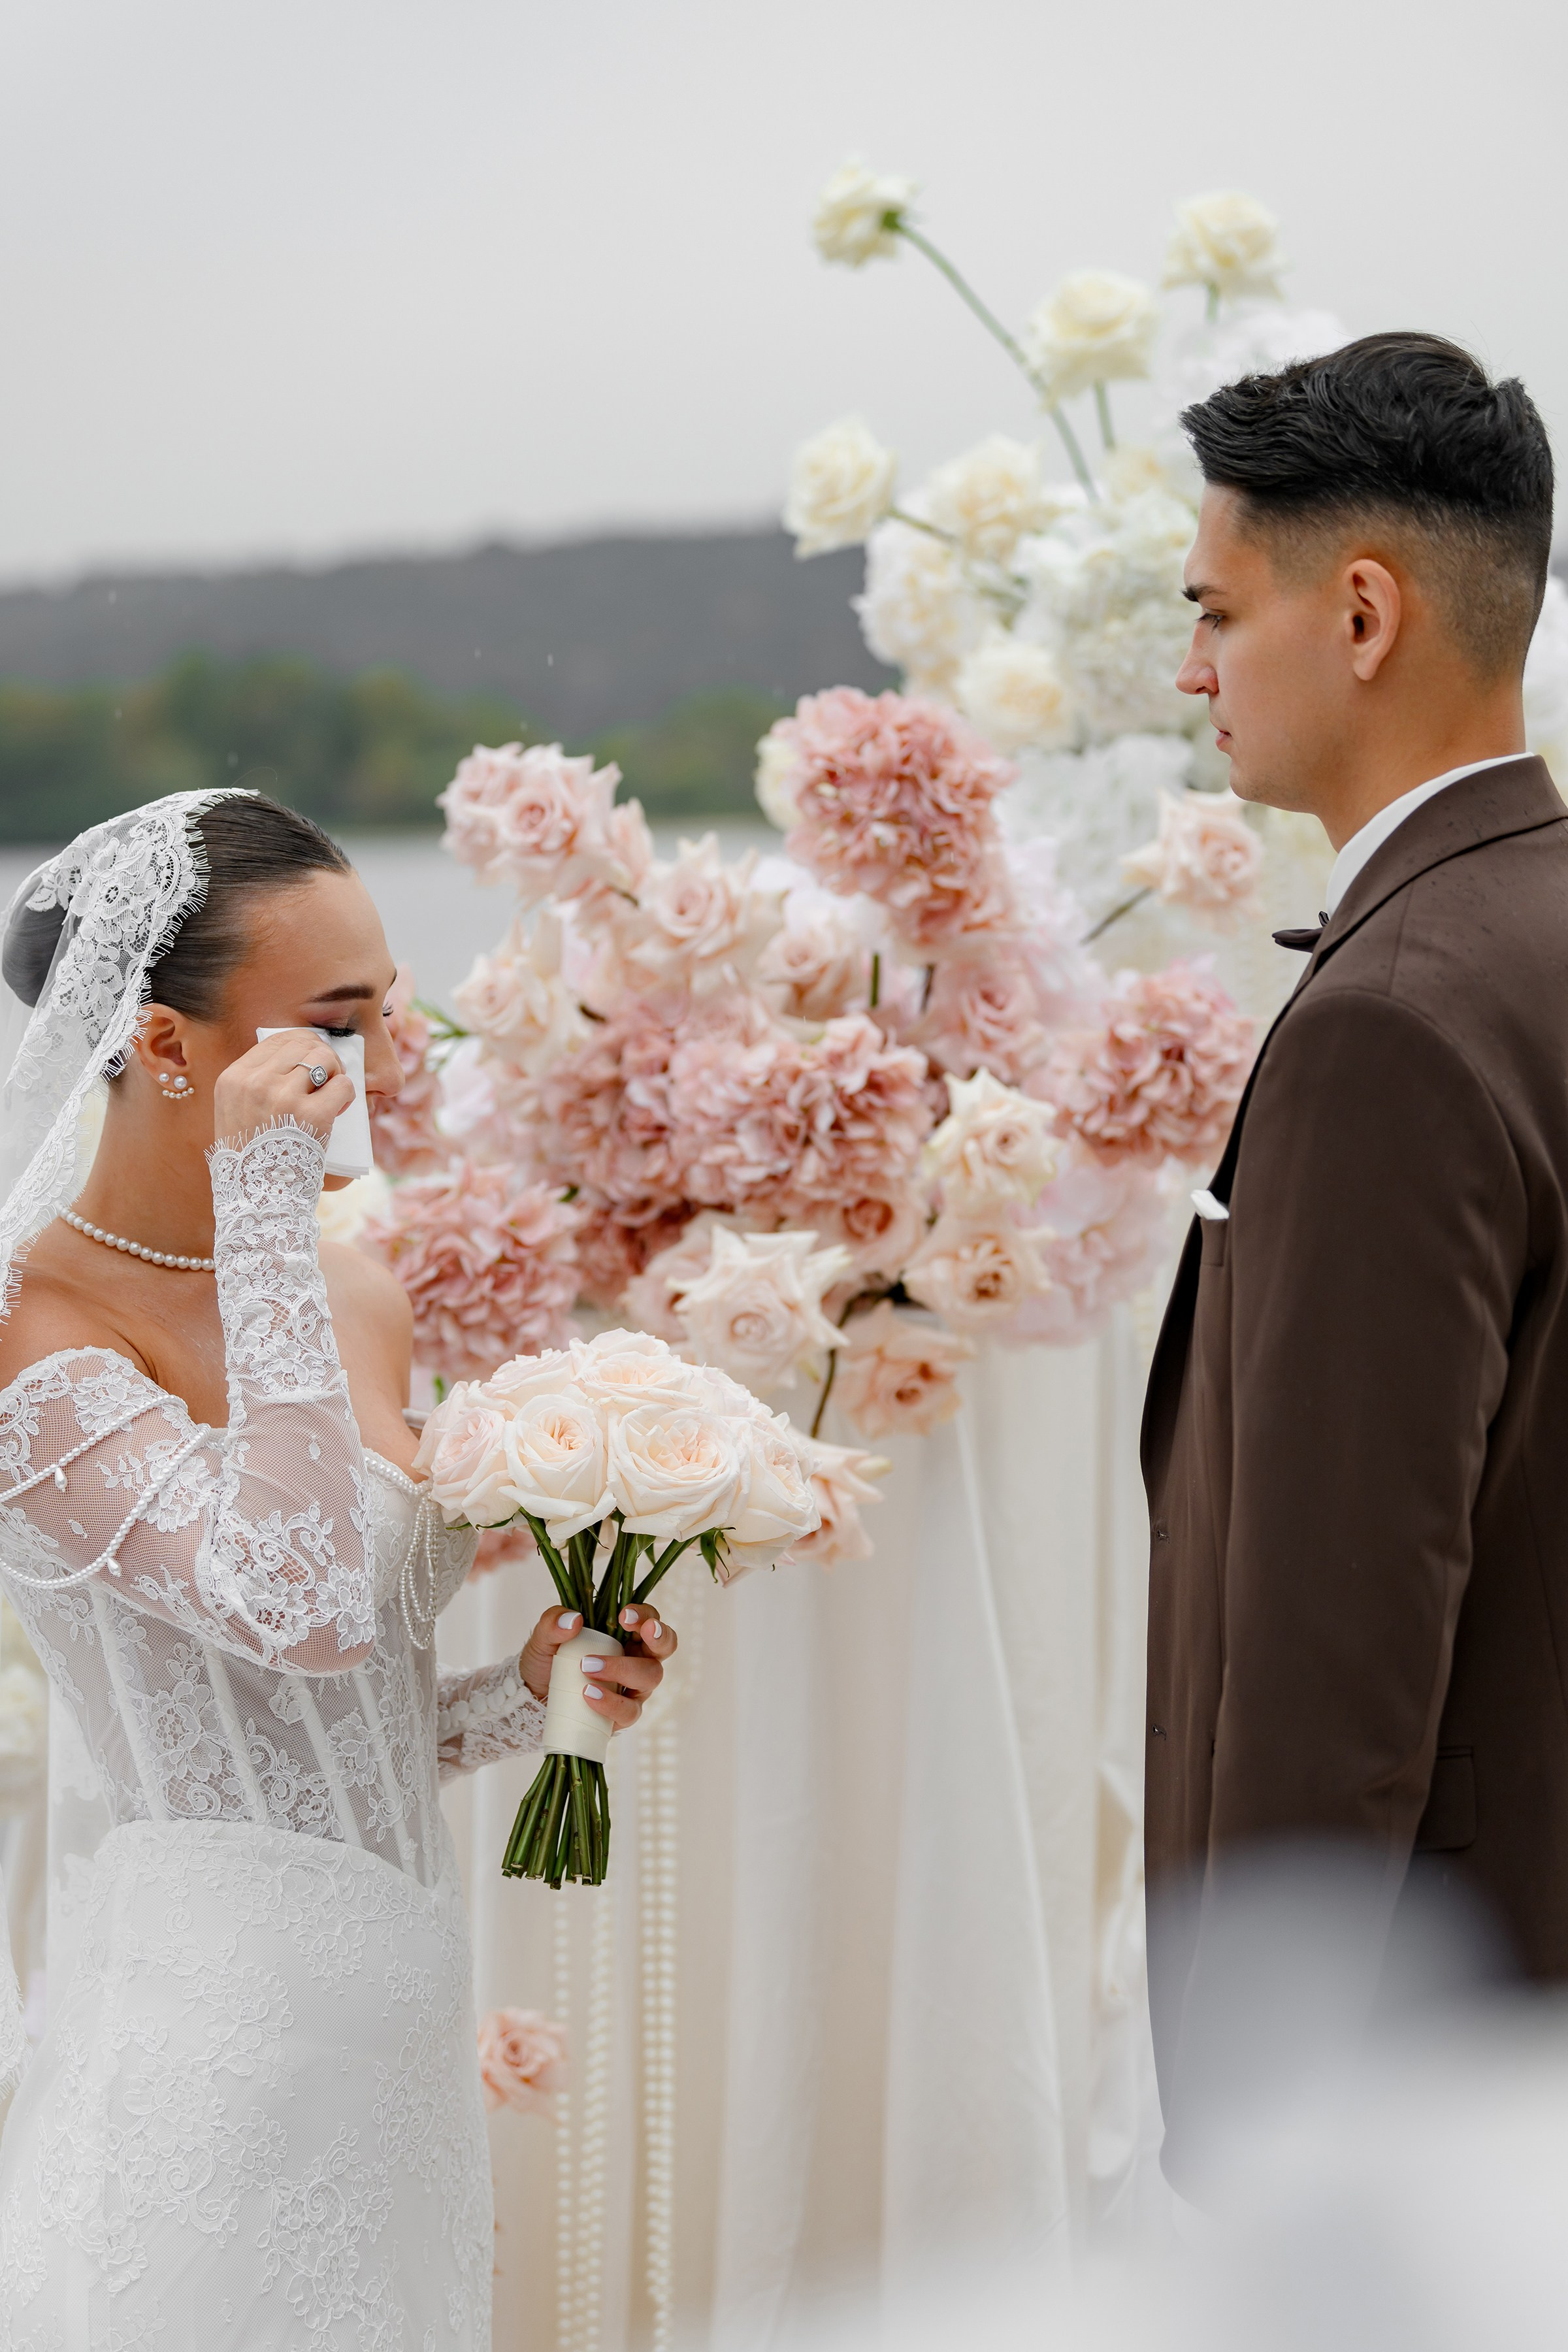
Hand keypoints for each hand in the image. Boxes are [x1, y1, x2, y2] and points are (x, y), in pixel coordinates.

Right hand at [213, 1028, 355, 1148]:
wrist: (257, 1197)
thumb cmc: (251, 1157)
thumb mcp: (235, 1112)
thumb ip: (255, 1083)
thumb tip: (296, 1057)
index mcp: (233, 1078)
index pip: (276, 1040)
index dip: (302, 1046)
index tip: (311, 1065)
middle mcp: (255, 1083)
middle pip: (303, 1044)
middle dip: (322, 1058)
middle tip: (326, 1081)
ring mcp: (283, 1097)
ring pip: (324, 1058)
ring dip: (336, 1073)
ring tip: (331, 1095)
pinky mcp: (312, 1114)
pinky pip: (343, 1085)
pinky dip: (347, 1096)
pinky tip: (338, 1111)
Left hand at [519, 1603, 676, 1728]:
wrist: (535, 1699)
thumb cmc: (548, 1662)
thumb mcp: (543, 1638)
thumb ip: (552, 1623)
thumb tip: (574, 1620)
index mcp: (624, 1634)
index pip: (649, 1618)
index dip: (645, 1615)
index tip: (624, 1616)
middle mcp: (636, 1658)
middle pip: (665, 1646)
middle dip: (659, 1637)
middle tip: (640, 1630)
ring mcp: (633, 1688)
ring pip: (651, 1677)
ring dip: (623, 1669)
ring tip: (588, 1668)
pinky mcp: (623, 1714)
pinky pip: (630, 1711)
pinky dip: (612, 1702)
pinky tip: (589, 1694)